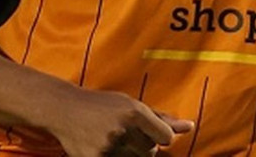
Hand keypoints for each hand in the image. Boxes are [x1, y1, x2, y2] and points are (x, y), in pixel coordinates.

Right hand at [56, 87, 192, 156]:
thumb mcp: (131, 104)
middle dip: (143, 145)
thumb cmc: (104, 105)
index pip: (166, 137)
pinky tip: (101, 146)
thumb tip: (190, 126)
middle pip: (151, 152)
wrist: (65, 109)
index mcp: (134, 111)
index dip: (160, 137)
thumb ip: (161, 118)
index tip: (151, 132)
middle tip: (126, 132)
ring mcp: (108, 147)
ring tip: (113, 138)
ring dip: (129, 153)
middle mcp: (123, 128)